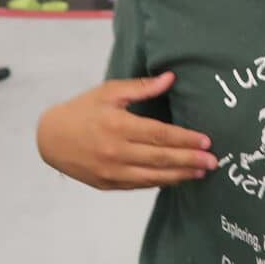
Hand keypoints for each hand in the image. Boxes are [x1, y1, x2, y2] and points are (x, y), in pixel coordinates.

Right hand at [36, 72, 217, 189]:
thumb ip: (141, 87)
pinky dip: (160, 182)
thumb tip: (170, 78)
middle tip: (213, 162)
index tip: (206, 140)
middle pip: (160, 158)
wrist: (51, 139)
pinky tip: (177, 178)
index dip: (185, 138)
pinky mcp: (108, 184)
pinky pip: (140, 185)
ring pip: (153, 176)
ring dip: (180, 175)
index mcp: (117, 126)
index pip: (159, 134)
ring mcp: (111, 171)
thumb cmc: (83, 110)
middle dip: (190, 160)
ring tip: (201, 173)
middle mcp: (115, 152)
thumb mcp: (109, 92)